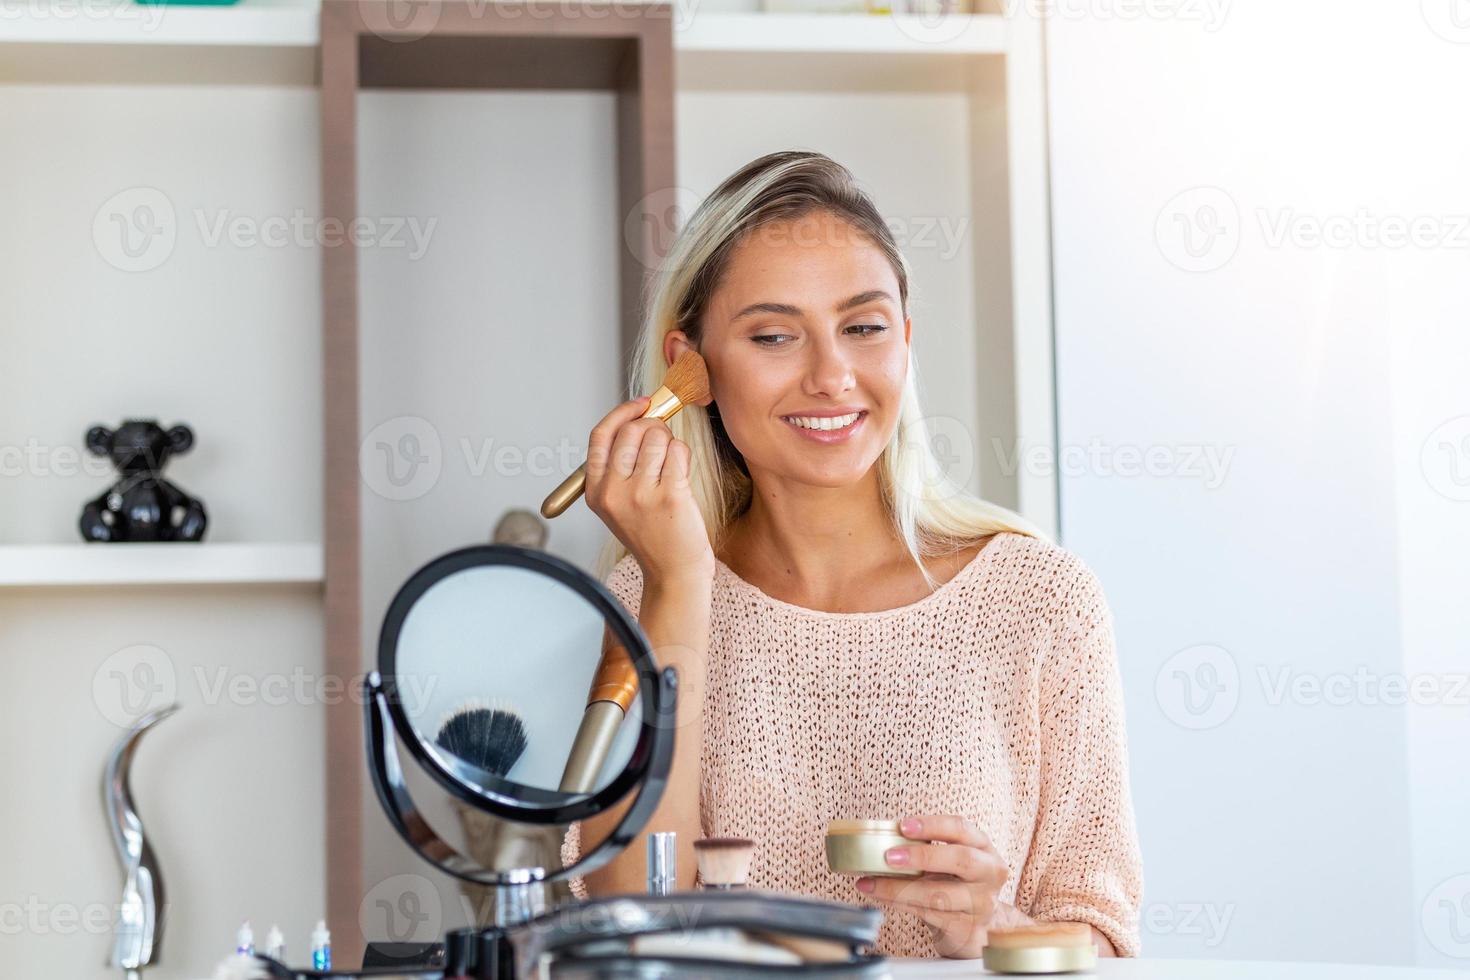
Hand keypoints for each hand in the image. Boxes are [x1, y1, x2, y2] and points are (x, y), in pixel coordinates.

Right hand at [584, 395, 714, 586]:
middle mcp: (612, 491)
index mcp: (595, 491)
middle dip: (654, 427)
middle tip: (663, 442)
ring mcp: (640, 494)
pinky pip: (678, 451)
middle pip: (632, 430)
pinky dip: (684, 457)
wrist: (673, 573)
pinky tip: (682, 477)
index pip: (600, 435)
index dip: (623, 413)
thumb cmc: (653, 535)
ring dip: (671, 444)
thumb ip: (620, 466)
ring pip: (658, 437)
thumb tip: (639, 418)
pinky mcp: (669, 495)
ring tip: (672, 469)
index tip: (642, 404)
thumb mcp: (620, 504)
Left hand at [854, 815, 1026, 957]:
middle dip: (922, 856)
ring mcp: (982, 903)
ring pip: (939, 894)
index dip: (933, 825)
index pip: (962, 828)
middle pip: (961, 859)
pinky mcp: (967, 927)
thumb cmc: (954, 885)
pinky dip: (900, 903)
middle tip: (888, 856)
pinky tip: (881, 896)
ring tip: (871, 882)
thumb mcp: (948, 861)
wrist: (970, 928)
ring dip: (899, 888)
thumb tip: (883, 836)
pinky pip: (929, 914)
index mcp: (984, 848)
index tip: (903, 826)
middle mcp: (990, 873)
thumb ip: (926, 847)